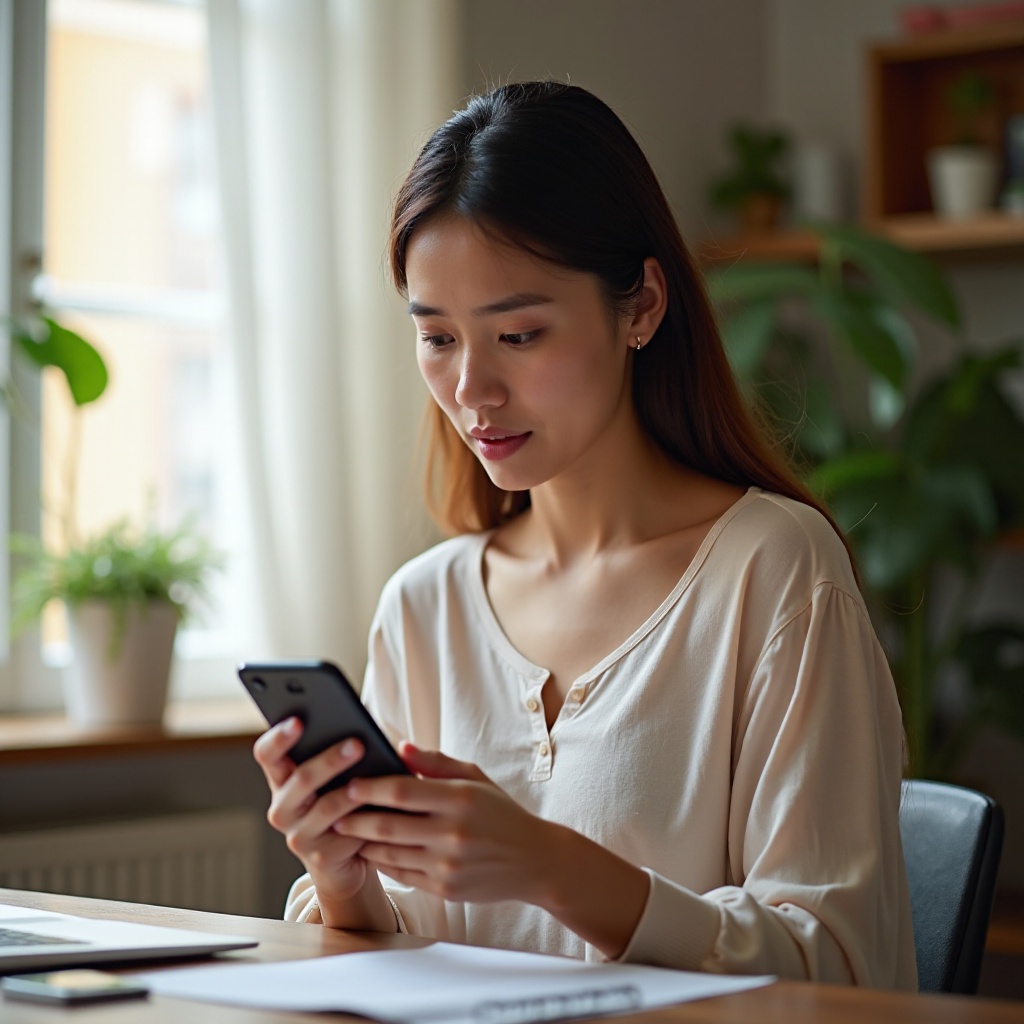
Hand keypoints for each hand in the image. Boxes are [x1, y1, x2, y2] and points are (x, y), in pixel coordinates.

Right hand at [252, 718, 374, 904]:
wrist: (346, 860)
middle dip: (331, 760)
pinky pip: (346, 833)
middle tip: (358, 744)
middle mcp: (282, 808)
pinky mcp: (319, 857)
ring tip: (379, 777)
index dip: (278, 738)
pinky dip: (367, 819)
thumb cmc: (344, 805)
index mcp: (282, 780)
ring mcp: (297, 835)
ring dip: (355, 790)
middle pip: (301, 779)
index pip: (267, 754)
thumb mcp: (336, 778)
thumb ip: (338, 754)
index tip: (298, 721)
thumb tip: (360, 731)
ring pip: (327, 806)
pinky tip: (385, 808)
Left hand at [334, 742, 554, 905]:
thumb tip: (398, 747)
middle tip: (333, 809)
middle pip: (387, 824)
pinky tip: (369, 850)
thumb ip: (436, 762)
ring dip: (362, 841)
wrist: (535, 861)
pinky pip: (401, 874)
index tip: (349, 782)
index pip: (402, 790)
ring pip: (389, 852)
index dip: (370, 787)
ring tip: (344, 829)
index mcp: (459, 799)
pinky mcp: (444, 888)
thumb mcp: (476, 778)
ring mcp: (447, 864)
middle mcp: (452, 833)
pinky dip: (381, 861)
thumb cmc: (501, 814)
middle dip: (354, 817)